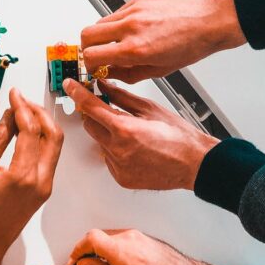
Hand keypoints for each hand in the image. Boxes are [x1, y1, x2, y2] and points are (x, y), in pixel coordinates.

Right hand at [0, 89, 62, 264]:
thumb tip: (9, 117)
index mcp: (23, 175)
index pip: (30, 130)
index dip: (22, 107)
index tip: (15, 94)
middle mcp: (40, 181)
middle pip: (53, 135)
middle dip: (39, 112)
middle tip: (22, 101)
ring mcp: (45, 187)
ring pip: (55, 146)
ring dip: (43, 125)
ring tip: (24, 113)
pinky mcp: (44, 190)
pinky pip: (50, 158)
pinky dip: (41, 140)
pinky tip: (26, 133)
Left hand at [63, 79, 217, 190]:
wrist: (194, 165)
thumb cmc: (179, 138)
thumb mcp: (150, 109)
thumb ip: (122, 97)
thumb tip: (105, 87)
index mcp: (124, 129)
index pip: (91, 107)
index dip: (78, 94)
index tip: (70, 86)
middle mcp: (118, 150)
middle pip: (91, 126)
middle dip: (95, 115)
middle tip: (108, 109)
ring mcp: (118, 166)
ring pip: (100, 143)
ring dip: (108, 135)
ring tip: (132, 133)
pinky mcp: (121, 178)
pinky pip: (109, 160)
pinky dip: (115, 152)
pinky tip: (134, 149)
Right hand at [66, 229, 263, 264]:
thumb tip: (85, 264)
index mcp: (123, 252)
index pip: (90, 238)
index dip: (77, 250)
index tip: (74, 262)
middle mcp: (130, 238)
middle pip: (98, 237)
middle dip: (86, 254)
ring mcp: (138, 237)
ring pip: (109, 239)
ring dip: (99, 253)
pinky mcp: (144, 239)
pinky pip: (120, 240)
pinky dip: (111, 251)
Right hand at [79, 0, 244, 82]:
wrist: (212, 20)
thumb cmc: (193, 44)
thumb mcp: (160, 70)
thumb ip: (129, 73)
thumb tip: (112, 74)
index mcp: (136, 49)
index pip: (92, 56)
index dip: (88, 65)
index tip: (93, 67)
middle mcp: (131, 27)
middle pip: (86, 35)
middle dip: (87, 47)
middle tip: (96, 54)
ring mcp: (134, 10)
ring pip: (100, 21)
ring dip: (102, 34)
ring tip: (116, 42)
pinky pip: (117, 12)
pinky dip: (118, 23)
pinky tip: (133, 29)